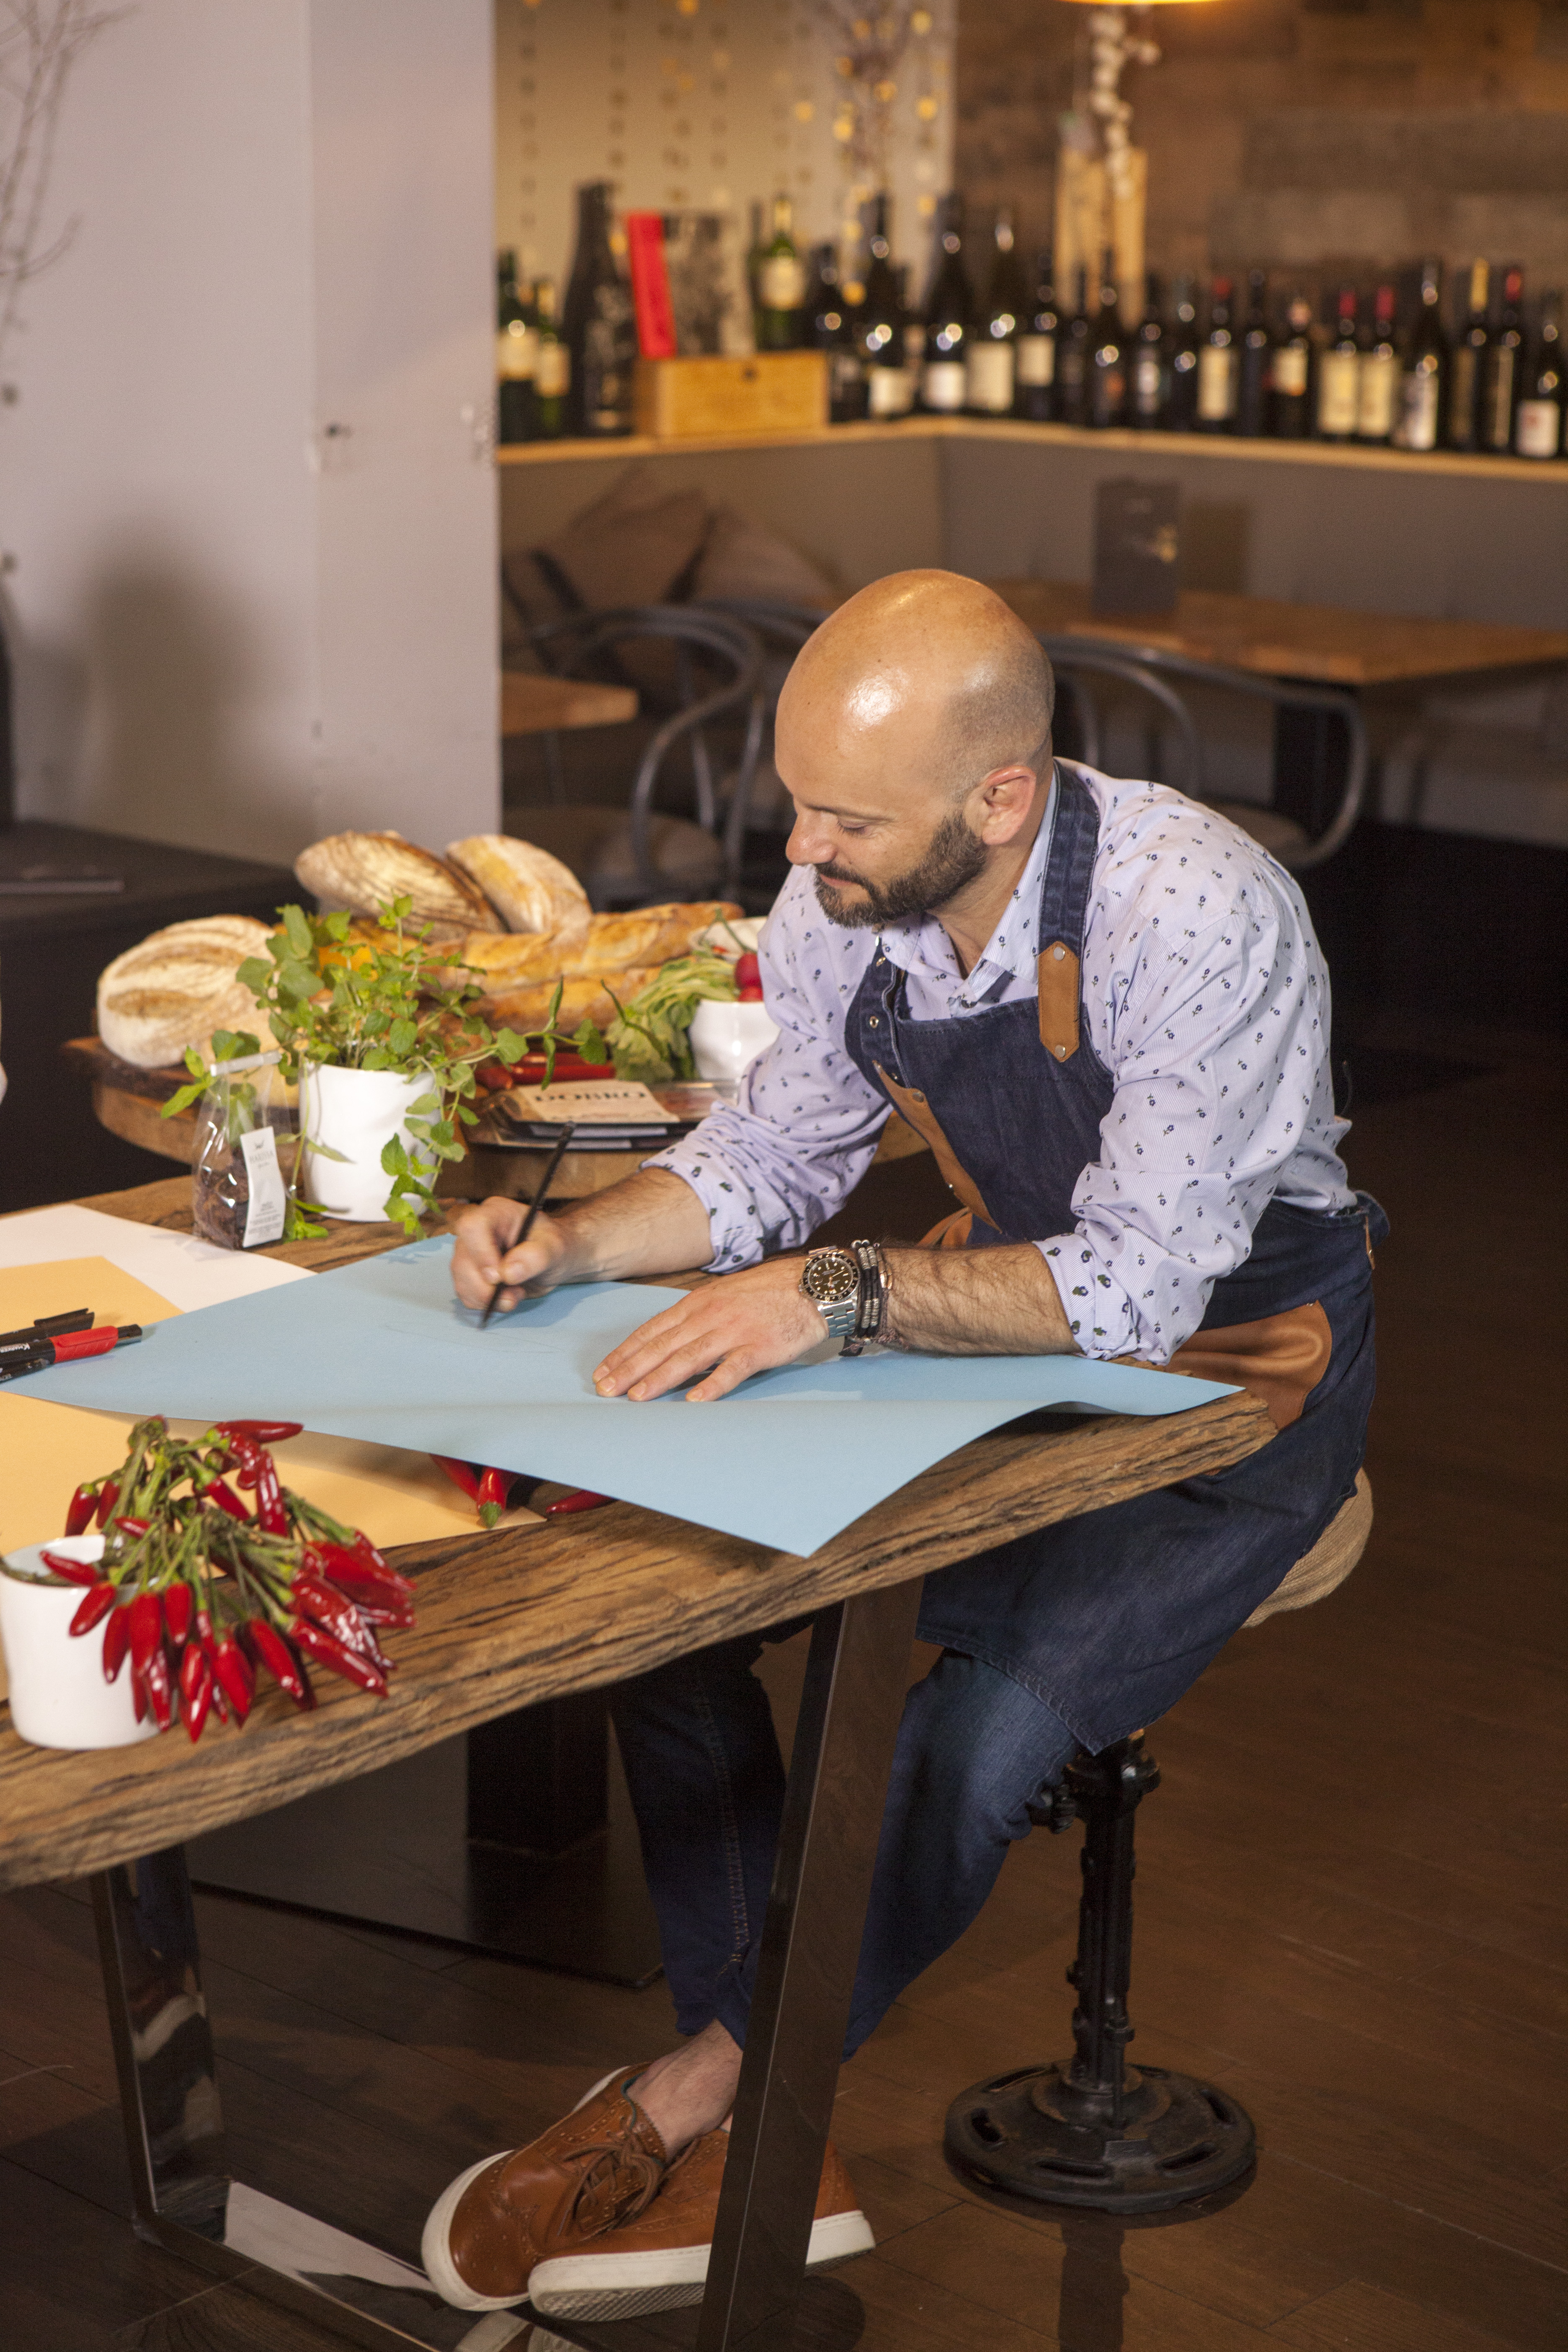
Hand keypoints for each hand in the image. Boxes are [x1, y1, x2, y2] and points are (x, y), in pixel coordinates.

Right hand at [451, 1195, 572, 1313]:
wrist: (553, 1260)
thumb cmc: (553, 1246)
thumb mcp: (555, 1247)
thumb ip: (535, 1256)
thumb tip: (508, 1273)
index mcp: (496, 1213)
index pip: (473, 1226)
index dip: (481, 1254)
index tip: (499, 1277)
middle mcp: (476, 1232)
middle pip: (462, 1260)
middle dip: (486, 1287)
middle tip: (513, 1296)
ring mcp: (469, 1254)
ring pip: (462, 1281)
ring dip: (487, 1298)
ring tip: (515, 1295)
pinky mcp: (469, 1275)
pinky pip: (466, 1295)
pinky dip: (485, 1304)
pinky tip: (506, 1298)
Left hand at [593, 1257, 826, 1402]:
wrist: (813, 1286)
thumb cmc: (768, 1292)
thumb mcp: (724, 1295)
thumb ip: (697, 1316)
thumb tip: (670, 1338)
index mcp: (699, 1303)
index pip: (652, 1330)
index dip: (625, 1351)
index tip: (604, 1371)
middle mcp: (710, 1315)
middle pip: (662, 1345)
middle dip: (631, 1368)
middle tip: (606, 1390)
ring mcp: (734, 1331)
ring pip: (688, 1357)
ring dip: (660, 1378)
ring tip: (637, 1397)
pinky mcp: (758, 1348)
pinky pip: (731, 1369)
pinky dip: (712, 1384)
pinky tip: (694, 1400)